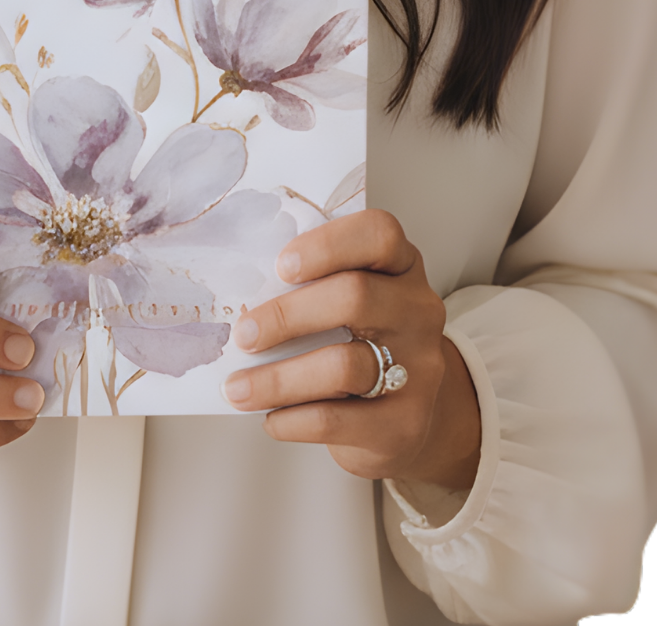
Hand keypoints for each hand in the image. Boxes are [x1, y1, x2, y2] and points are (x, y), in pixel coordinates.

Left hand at [221, 211, 481, 490]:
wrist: (410, 415)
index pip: (378, 234)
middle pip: (355, 297)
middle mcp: (418, 312)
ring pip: (343, 366)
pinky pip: (336, 420)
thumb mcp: (352, 301)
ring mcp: (419, 370)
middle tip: (243, 334)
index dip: (328, 245)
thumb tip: (240, 296)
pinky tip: (271, 417)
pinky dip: (292, 419)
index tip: (281, 265)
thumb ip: (314, 286)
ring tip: (237, 388)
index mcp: (402, 267)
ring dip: (278, 378)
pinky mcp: (404, 424)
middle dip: (287, 315)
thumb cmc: (364, 343)